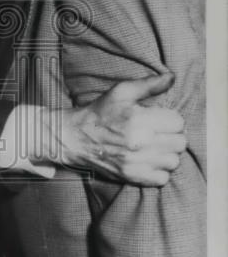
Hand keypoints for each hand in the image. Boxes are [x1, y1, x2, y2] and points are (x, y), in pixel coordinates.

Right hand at [40, 72, 186, 185]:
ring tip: (154, 146)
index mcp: (139, 119)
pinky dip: (159, 170)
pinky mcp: (132, 177)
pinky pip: (162, 178)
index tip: (159, 119)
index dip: (170, 119)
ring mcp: (136, 162)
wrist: (75, 138)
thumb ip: (149, 84)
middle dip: (171, 135)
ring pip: (174, 161)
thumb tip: (172, 78)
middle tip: (158, 132)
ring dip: (167, 153)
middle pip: (180, 143)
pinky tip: (149, 160)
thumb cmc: (100, 113)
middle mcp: (140, 143)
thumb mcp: (121, 92)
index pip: (178, 122)